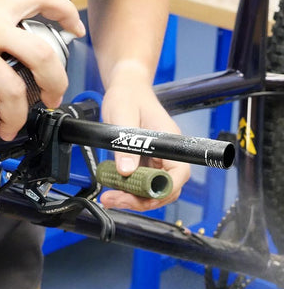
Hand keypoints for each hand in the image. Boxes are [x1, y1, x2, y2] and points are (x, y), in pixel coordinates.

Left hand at [99, 67, 190, 210]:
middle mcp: (167, 153)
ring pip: (152, 189)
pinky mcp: (144, 161)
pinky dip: (127, 189)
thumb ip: (126, 144)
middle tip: (115, 199)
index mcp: (170, 141)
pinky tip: (111, 188)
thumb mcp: (123, 117)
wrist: (124, 88)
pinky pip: (140, 182)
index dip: (162, 190)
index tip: (141, 196)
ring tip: (109, 198)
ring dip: (132, 198)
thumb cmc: (128, 96)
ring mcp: (156, 158)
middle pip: (165, 188)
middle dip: (141, 199)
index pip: (178, 174)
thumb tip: (126, 171)